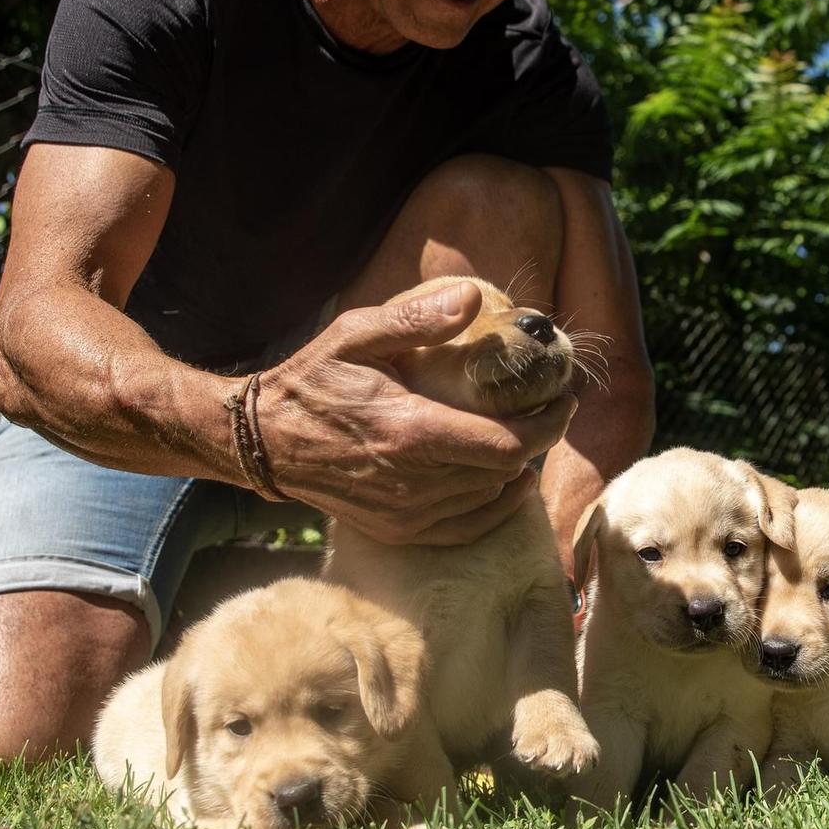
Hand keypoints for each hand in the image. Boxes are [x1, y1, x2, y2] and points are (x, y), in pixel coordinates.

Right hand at [252, 281, 576, 544]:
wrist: (264, 440)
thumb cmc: (312, 381)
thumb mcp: (356, 334)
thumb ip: (416, 318)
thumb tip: (472, 298)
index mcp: (411, 432)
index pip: (508, 444)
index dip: (549, 426)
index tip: (565, 401)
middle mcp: (413, 482)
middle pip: (506, 472)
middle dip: (537, 441)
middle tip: (548, 410)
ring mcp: (405, 513)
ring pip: (490, 500)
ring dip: (516, 471)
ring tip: (524, 437)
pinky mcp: (397, 530)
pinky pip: (466, 527)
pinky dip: (493, 507)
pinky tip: (504, 483)